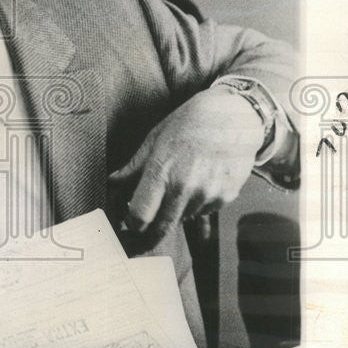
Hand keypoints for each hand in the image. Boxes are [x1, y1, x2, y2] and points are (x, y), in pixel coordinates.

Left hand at [108, 85, 264, 245]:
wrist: (234, 116)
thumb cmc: (190, 122)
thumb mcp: (156, 138)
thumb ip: (134, 166)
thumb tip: (113, 181)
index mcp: (162, 171)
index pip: (140, 215)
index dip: (132, 222)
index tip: (130, 221)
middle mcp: (185, 187)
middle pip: (162, 228)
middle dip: (150, 232)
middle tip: (145, 227)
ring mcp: (208, 194)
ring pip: (184, 218)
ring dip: (177, 211)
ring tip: (181, 183)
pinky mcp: (226, 197)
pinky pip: (204, 211)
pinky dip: (198, 203)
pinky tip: (201, 180)